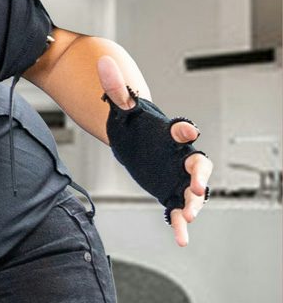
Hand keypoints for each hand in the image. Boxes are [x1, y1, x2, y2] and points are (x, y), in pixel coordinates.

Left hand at [97, 56, 211, 245]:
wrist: (134, 140)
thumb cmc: (135, 124)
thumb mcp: (122, 108)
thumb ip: (115, 89)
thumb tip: (103, 64)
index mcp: (170, 134)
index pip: (182, 131)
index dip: (184, 130)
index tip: (187, 129)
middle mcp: (180, 156)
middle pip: (199, 165)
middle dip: (200, 176)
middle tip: (197, 186)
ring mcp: (177, 176)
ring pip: (193, 191)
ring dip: (194, 202)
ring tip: (190, 214)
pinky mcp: (170, 191)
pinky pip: (178, 209)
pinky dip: (180, 224)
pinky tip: (181, 238)